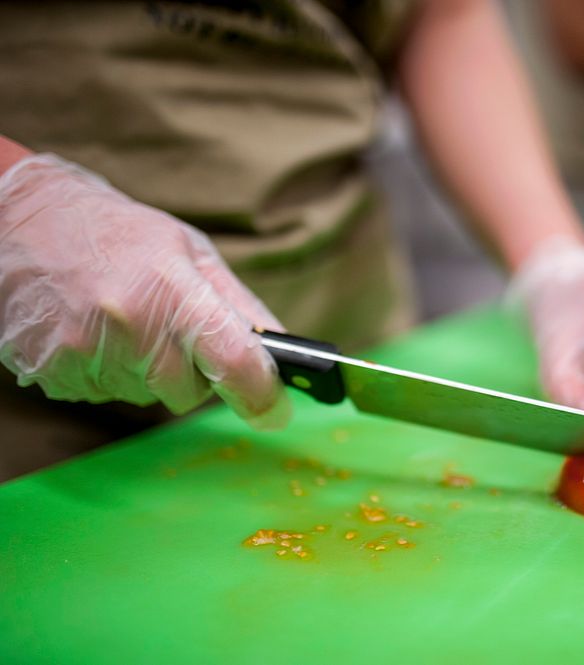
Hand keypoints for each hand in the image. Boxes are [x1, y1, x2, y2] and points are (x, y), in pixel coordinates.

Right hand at [0, 154, 290, 428]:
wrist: (17, 219)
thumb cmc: (117, 232)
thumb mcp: (190, 251)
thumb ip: (240, 306)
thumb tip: (284, 353)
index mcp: (172, 289)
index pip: (233, 361)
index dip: (262, 394)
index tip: (276, 410)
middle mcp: (129, 326)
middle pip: (191, 392)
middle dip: (195, 372)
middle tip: (174, 328)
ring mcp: (86, 354)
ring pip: (149, 397)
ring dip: (151, 371)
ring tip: (127, 320)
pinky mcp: (54, 375)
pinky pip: (108, 395)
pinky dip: (112, 373)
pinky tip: (96, 331)